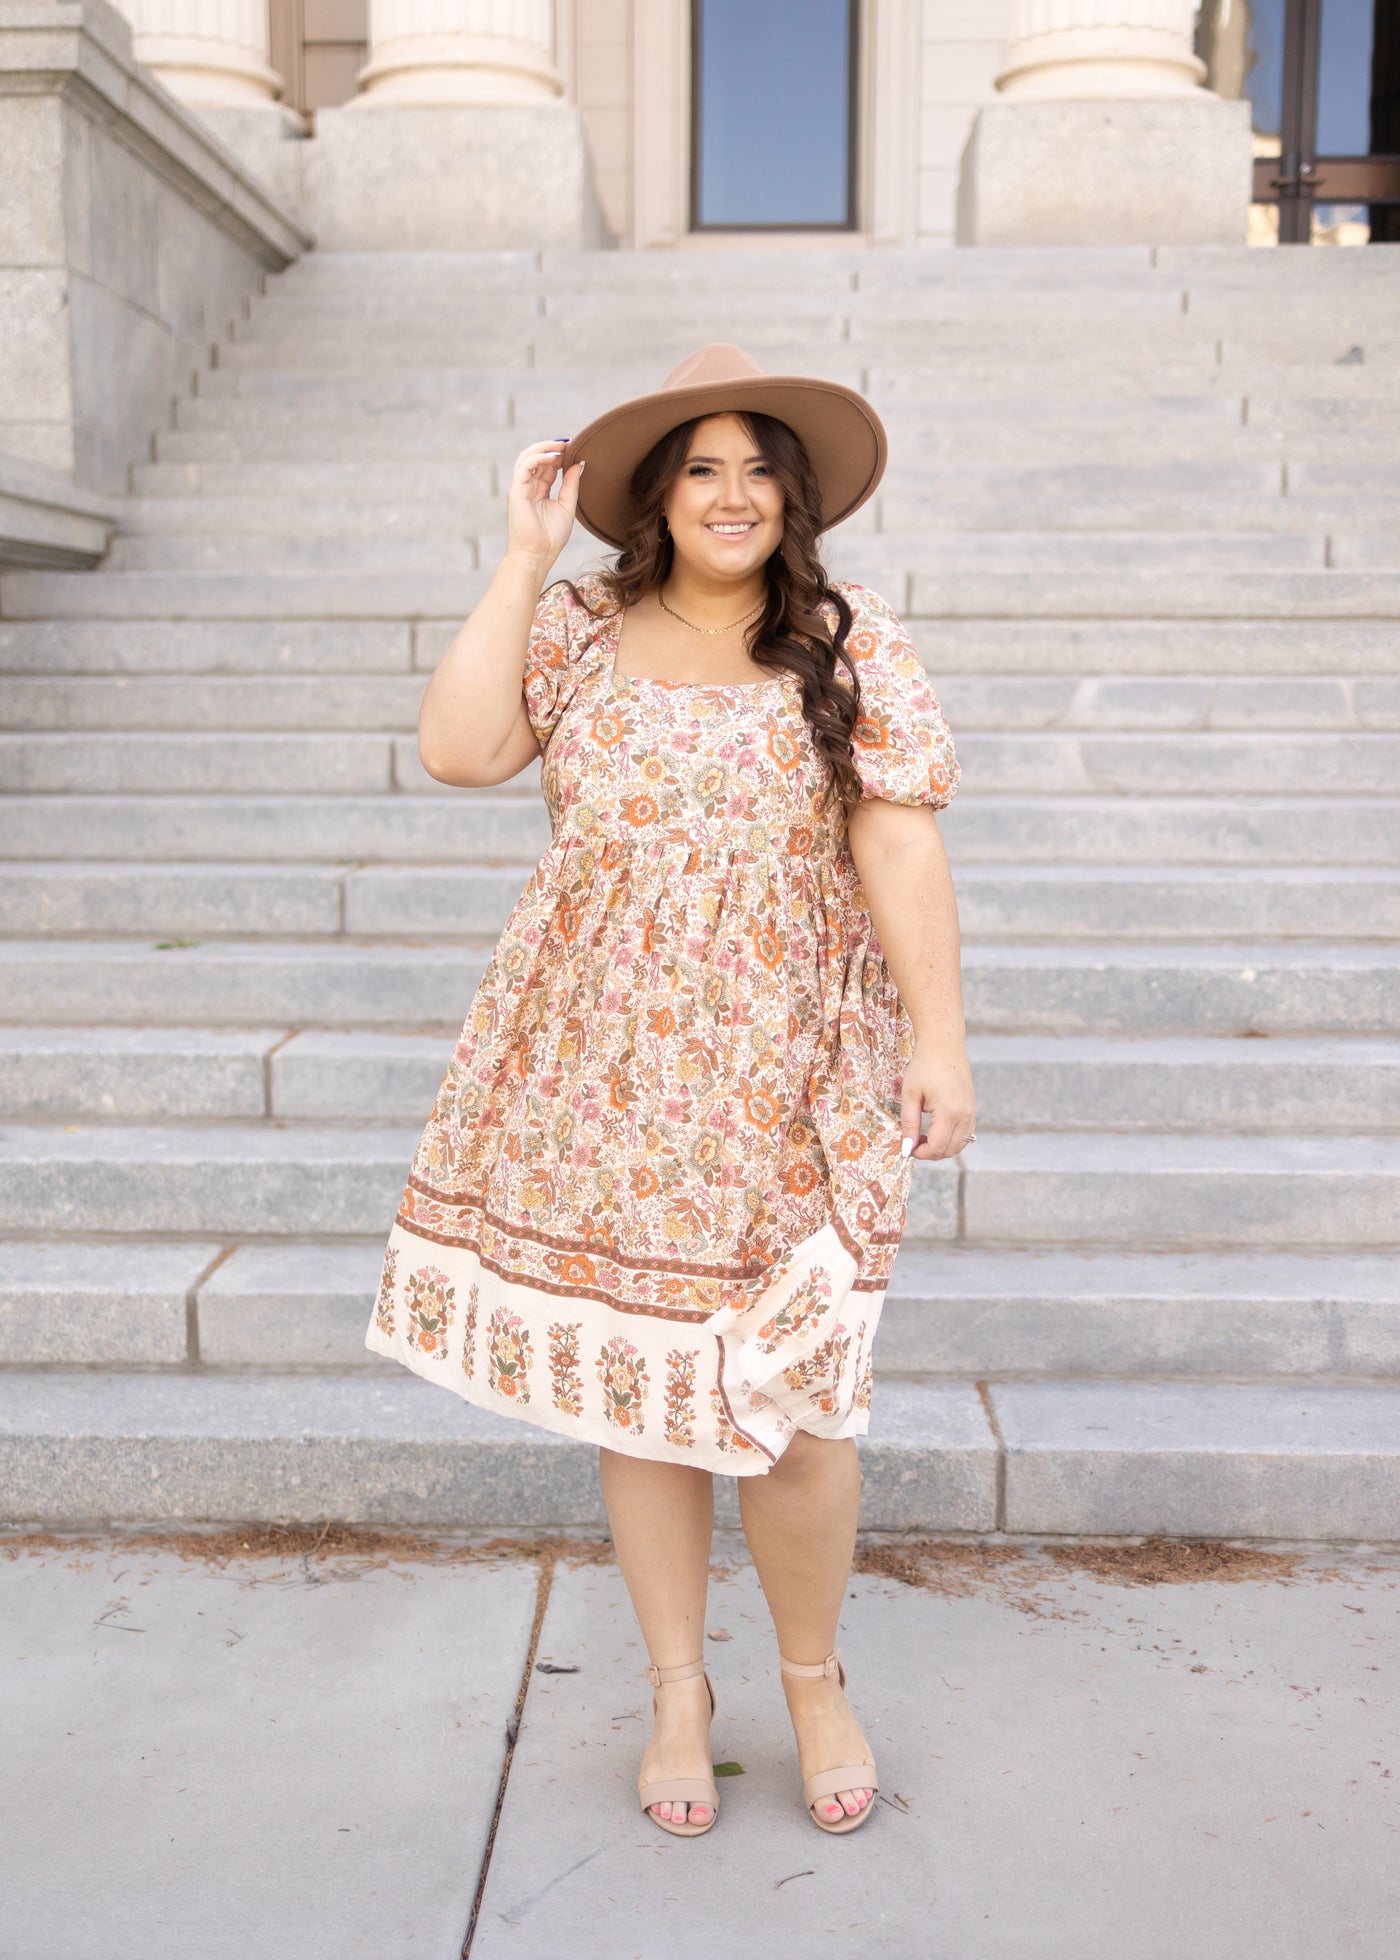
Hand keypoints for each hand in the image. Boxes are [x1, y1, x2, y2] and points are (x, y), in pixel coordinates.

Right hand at [505, 438, 581, 573]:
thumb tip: (579, 463)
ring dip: (544, 448)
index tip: (576, 447)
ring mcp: (521, 487)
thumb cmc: (551, 538)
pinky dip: (538, 458)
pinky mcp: (516, 491)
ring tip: (561, 445)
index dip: (560, 455)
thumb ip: (571, 484)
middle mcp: (528, 486)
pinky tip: (553, 457)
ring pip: (527, 457)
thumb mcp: (567, 506)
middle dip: (553, 448)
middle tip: (570, 443)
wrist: (537, 556)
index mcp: (540, 490)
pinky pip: (524, 466)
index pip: (548, 465)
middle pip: (538, 458)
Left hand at [898, 1038, 975, 1161]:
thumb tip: (906, 1149)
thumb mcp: (910, 1095)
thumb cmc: (924, 1067)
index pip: (937, 1148)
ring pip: (959, 1146)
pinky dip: (950, 1139)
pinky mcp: (972, 1110)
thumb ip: (908, 1124)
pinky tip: (935, 1129)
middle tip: (912, 1141)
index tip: (906, 1147)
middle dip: (929, 1153)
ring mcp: (971, 1113)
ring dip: (940, 1147)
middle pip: (949, 1151)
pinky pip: (965, 1135)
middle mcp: (965, 1116)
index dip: (920, 1153)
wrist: (943, 1046)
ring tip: (922, 1135)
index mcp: (949, 1112)